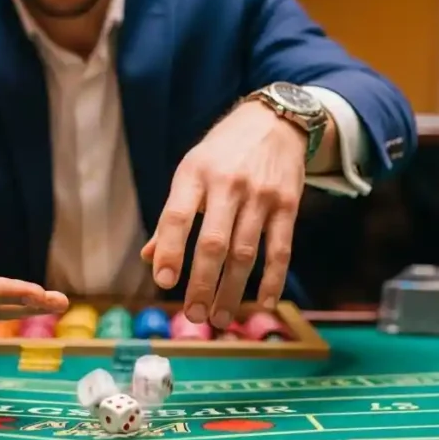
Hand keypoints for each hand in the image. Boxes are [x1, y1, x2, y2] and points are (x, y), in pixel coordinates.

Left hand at [141, 100, 306, 327]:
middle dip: (202, 284)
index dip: (170, 251)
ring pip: (245, 252)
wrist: (275, 121)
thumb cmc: (222, 154)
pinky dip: (272, 279)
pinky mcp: (288, 204)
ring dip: (232, 291)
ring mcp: (261, 195)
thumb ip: (172, 216)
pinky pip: (280, 249)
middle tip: (194, 315)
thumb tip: (150, 258)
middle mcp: (228, 184)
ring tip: (219, 318)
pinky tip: (262, 303)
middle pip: (213, 243)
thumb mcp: (191, 172)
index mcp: (194, 174)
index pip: (177, 216)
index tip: (164, 282)